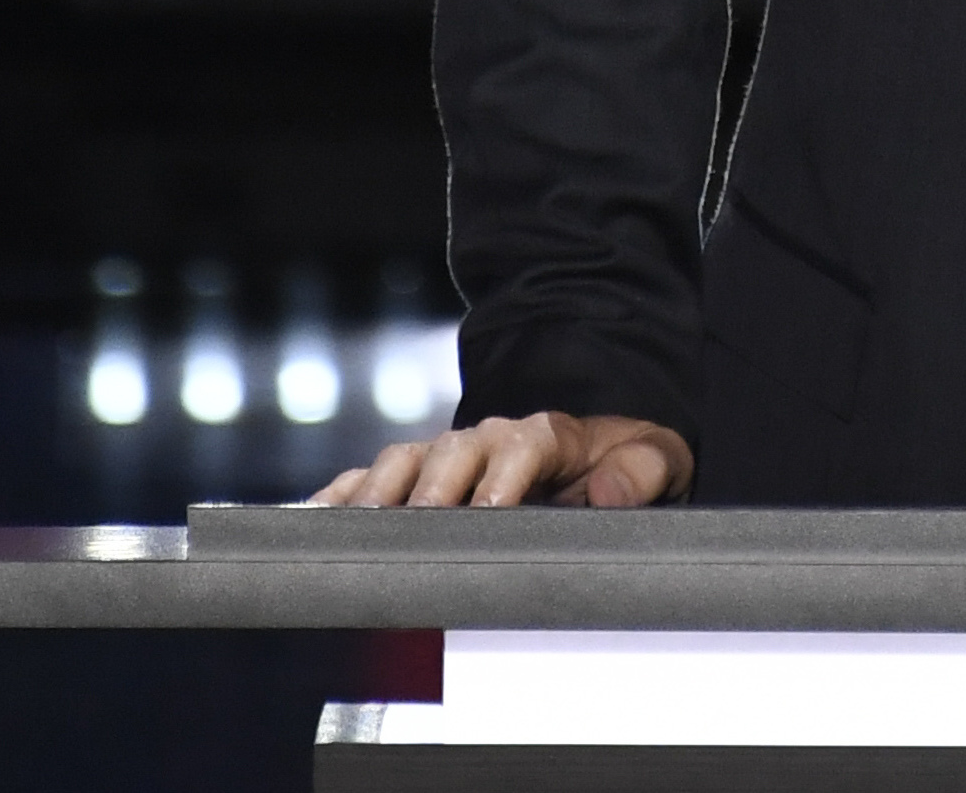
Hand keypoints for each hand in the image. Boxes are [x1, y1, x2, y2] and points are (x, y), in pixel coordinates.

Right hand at [311, 411, 693, 509]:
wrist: (589, 454)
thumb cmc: (622, 463)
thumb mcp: (658, 460)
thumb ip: (642, 471)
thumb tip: (609, 489)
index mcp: (546, 435)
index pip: (524, 446)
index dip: (505, 476)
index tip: (490, 510)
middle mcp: (486, 439)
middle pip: (453, 452)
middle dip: (433, 488)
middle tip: (415, 528)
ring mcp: (443, 455)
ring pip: (402, 462)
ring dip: (377, 493)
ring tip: (353, 530)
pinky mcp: (410, 478)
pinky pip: (365, 481)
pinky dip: (336, 498)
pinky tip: (308, 522)